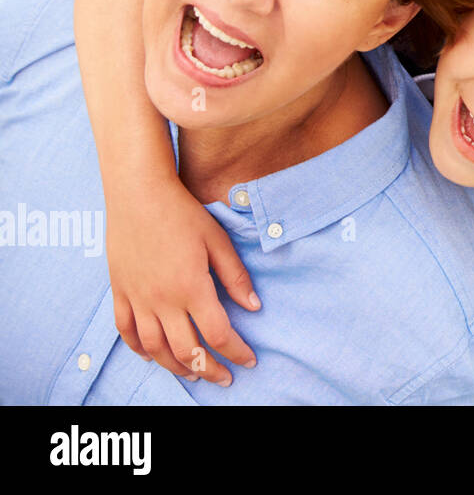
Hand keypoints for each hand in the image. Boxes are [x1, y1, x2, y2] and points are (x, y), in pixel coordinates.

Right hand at [105, 172, 259, 386]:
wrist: (138, 194)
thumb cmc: (182, 213)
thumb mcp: (218, 241)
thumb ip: (235, 276)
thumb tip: (254, 306)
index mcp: (191, 288)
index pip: (218, 334)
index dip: (236, 352)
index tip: (249, 361)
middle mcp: (162, 300)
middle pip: (187, 350)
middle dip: (209, 369)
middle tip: (224, 378)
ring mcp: (137, 298)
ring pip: (154, 349)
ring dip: (176, 367)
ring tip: (194, 373)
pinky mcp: (120, 292)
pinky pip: (126, 331)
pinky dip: (139, 349)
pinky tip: (152, 356)